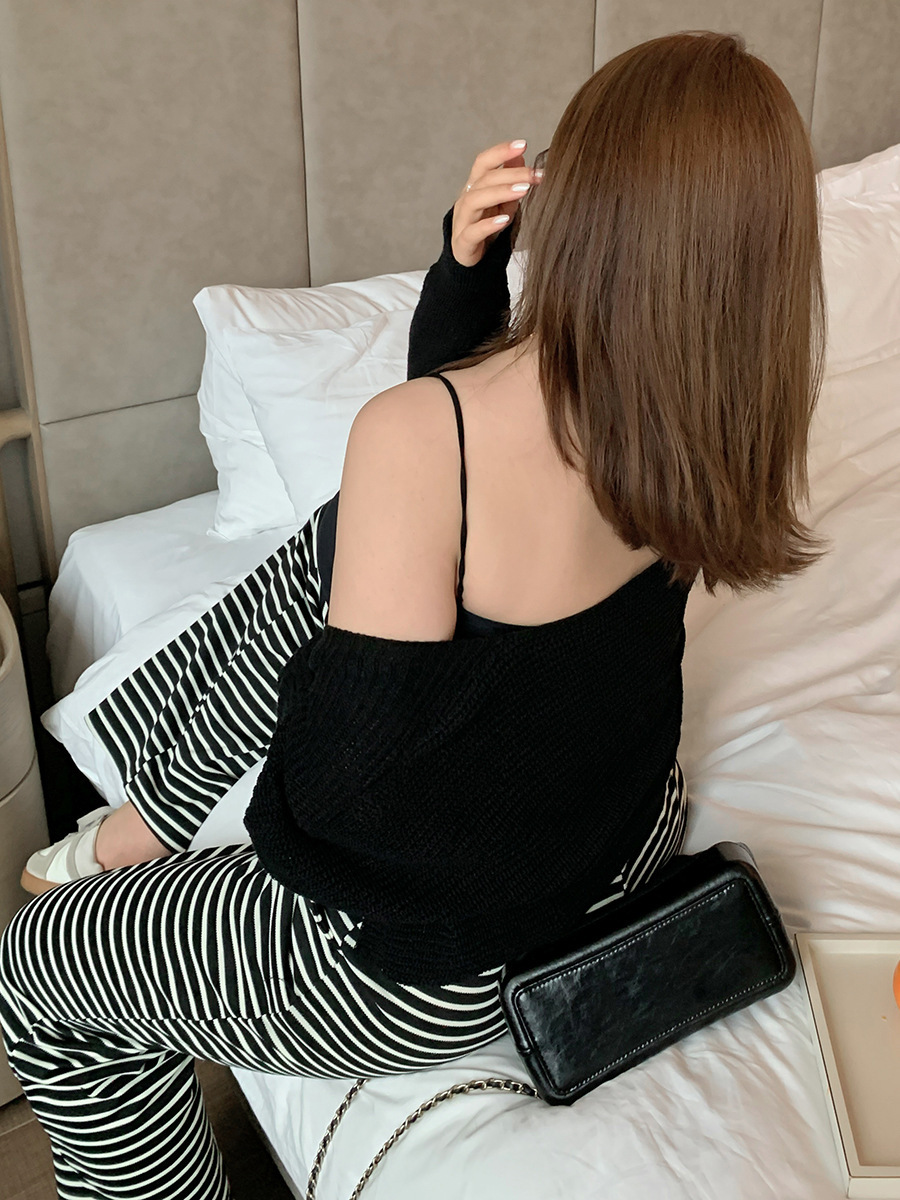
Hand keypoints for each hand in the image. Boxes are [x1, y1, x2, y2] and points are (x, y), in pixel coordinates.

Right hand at [451, 140, 543, 266]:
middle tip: (535, 174)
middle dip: (511, 174)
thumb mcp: (503, 203)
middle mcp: (466, 200)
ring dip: (500, 192)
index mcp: (474, 187)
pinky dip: (488, 225)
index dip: (501, 151)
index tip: (523, 144)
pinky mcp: (463, 243)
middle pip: (484, 179)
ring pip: (475, 200)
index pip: (483, 162)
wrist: (471, 262)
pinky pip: (473, 232)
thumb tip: (521, 155)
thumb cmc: (487, 229)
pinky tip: (504, 220)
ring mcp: (462, 221)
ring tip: (523, 190)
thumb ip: (510, 181)